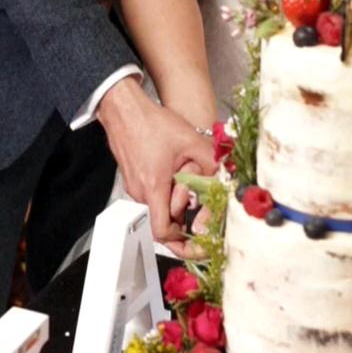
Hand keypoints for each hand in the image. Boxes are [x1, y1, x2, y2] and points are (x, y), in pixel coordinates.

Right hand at [97, 78, 214, 255]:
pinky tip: (174, 173)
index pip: (163, 232)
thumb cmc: (152, 122)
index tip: (196, 243)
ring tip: (187, 181)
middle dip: (183, 217)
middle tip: (200, 209)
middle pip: (164, 219)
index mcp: (154, 187)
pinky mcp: (132, 178)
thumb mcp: (191, 141)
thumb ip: (212, 163)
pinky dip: (164, 191)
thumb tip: (227, 180)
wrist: (124, 108)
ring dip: (174, 201)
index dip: (181, 243)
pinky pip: (151, 194)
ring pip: (158, 206)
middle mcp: (141, 192)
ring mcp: (134, 185)